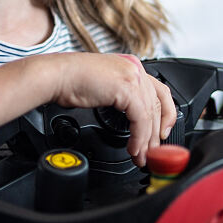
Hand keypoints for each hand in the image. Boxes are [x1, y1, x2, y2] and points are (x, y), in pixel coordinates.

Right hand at [48, 53, 175, 165]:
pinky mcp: (126, 88)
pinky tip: (133, 148)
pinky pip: (140, 119)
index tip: (163, 132)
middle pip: (158, 105)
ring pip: (150, 115)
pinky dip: (139, 138)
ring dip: (147, 140)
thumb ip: (122, 98)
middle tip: (153, 152)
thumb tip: (132, 119)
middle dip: (156, 133)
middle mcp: (135, 68)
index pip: (160, 92)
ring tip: (141, 156)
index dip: (166, 114)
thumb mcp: (105, 88)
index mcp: (132, 66)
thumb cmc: (71, 81)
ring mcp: (133, 76)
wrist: (56, 76)